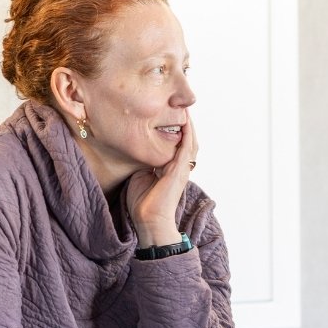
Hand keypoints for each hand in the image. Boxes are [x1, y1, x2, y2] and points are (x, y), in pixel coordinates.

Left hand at [126, 116, 198, 245]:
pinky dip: (187, 133)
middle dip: (185, 123)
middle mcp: (179, 167)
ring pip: (190, 141)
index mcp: (170, 169)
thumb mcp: (140, 176)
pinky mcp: (180, 170)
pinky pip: (187, 147)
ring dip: (188, 125)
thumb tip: (137, 151)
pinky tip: (185, 120)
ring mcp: (181, 169)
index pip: (176, 145)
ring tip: (184, 109)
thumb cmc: (142, 204)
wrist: (149, 221)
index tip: (169, 114)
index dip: (176, 129)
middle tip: (180, 106)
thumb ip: (143, 163)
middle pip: (187, 140)